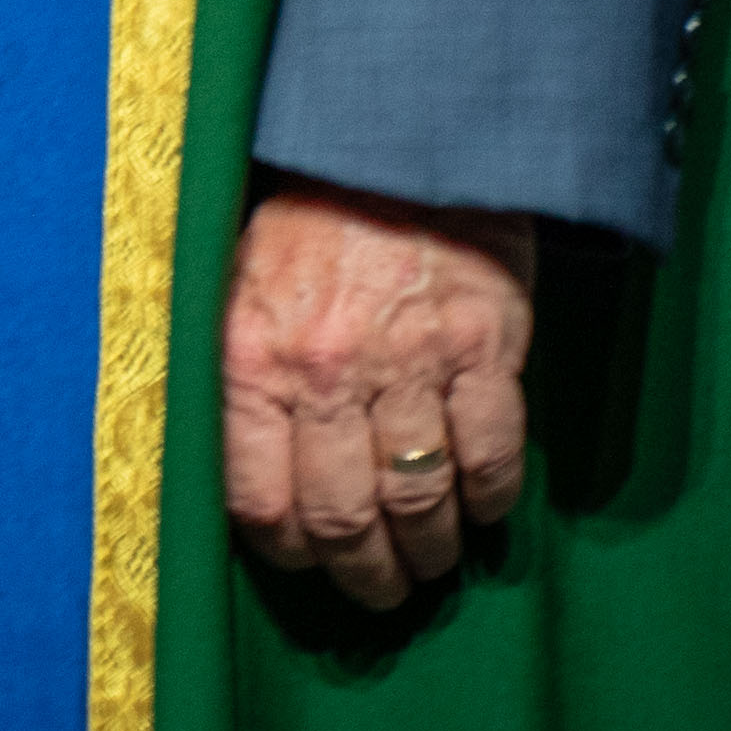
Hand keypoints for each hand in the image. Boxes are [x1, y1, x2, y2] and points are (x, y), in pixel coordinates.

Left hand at [216, 178, 536, 610]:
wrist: (394, 138)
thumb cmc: (307, 219)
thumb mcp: (237, 287)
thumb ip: (241, 378)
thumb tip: (253, 479)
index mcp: (253, 357)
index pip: (261, 499)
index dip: (287, 550)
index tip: (307, 562)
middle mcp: (327, 368)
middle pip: (344, 516)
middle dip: (365, 573)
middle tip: (381, 591)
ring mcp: (411, 360)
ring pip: (420, 498)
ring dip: (430, 549)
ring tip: (433, 562)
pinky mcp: (486, 346)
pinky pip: (493, 455)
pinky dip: (491, 500)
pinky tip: (484, 511)